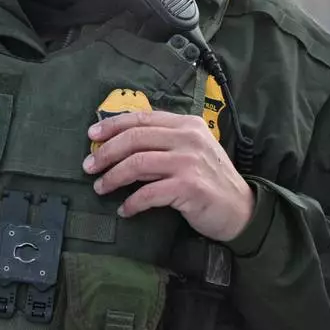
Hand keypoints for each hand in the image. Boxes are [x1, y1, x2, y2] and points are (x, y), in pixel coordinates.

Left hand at [83, 111, 254, 242]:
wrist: (241, 210)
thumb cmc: (209, 179)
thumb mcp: (190, 150)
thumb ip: (162, 141)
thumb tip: (118, 142)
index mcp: (186, 124)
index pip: (141, 118)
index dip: (112, 125)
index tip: (91, 135)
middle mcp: (188, 138)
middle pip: (134, 139)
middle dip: (105, 152)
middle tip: (88, 166)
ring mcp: (190, 162)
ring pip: (137, 163)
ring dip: (113, 177)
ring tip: (100, 187)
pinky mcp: (189, 187)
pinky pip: (149, 193)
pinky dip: (132, 202)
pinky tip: (124, 209)